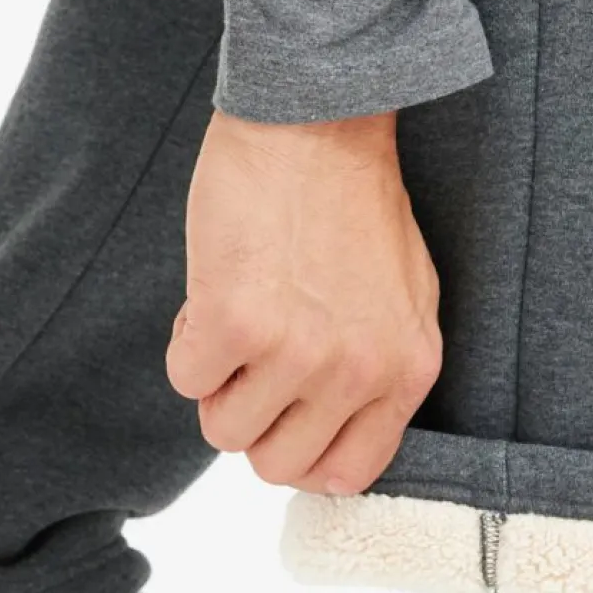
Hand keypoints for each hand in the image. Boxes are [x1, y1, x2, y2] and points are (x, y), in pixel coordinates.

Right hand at [165, 108, 441, 494]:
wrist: (315, 119)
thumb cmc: (353, 197)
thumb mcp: (404, 295)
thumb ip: (380, 371)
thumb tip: (339, 449)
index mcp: (407, 370)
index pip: (347, 474)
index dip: (302, 451)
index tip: (284, 415)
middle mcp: (357, 371)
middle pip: (276, 465)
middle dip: (253, 417)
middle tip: (254, 358)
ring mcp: (297, 351)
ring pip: (223, 430)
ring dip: (218, 379)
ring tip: (239, 313)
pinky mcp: (235, 322)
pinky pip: (185, 379)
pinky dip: (188, 341)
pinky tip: (215, 289)